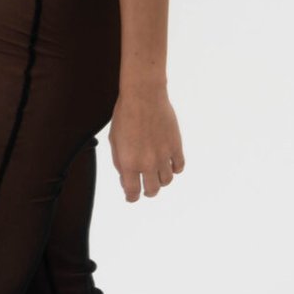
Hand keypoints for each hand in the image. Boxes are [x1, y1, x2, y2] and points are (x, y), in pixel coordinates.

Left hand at [109, 87, 184, 202]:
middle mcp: (147, 163)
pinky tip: (169, 164)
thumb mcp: (114, 141)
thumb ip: (120, 162)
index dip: (132, 197)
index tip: (132, 197)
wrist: (143, 96)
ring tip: (156, 173)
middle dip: (147, 191)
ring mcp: (164, 156)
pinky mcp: (176, 146)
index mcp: (129, 163)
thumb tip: (127, 178)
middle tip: (145, 188)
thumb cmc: (125, 115)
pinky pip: (179, 166)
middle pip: (152, 190)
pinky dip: (174, 169)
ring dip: (161, 180)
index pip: (132, 192)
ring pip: (167, 181)